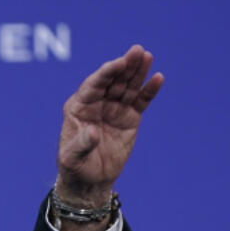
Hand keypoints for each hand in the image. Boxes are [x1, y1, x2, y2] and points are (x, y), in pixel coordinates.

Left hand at [56, 44, 163, 206]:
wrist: (89, 179)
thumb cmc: (74, 167)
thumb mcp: (72, 157)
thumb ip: (82, 144)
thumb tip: (93, 133)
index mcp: (78, 106)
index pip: (94, 84)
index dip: (107, 72)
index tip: (120, 63)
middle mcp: (97, 103)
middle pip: (113, 80)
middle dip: (124, 66)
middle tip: (137, 51)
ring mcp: (114, 109)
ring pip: (128, 87)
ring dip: (137, 72)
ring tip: (147, 56)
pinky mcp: (129, 118)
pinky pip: (140, 102)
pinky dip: (149, 91)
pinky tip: (157, 78)